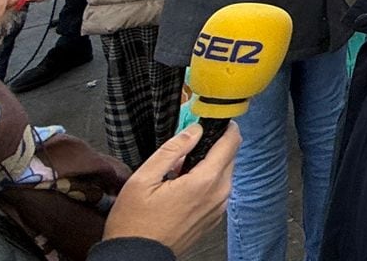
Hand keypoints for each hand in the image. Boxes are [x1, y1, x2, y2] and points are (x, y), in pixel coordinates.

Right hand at [102, 121, 238, 254]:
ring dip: (208, 164)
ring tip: (178, 170)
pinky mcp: (213, 217)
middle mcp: (218, 194)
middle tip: (186, 147)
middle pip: (229, 156)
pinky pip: (218, 189)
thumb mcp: (144, 178)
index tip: (214, 120)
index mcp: (205, 182)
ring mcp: (218, 208)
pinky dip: (206, 182)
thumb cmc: (135, 223)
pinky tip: (182, 187)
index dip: (225, 126)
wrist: (136, 256)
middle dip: (212, 146)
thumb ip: (172, 149)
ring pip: (224, 173)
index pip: (231, 142)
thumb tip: (193, 130)